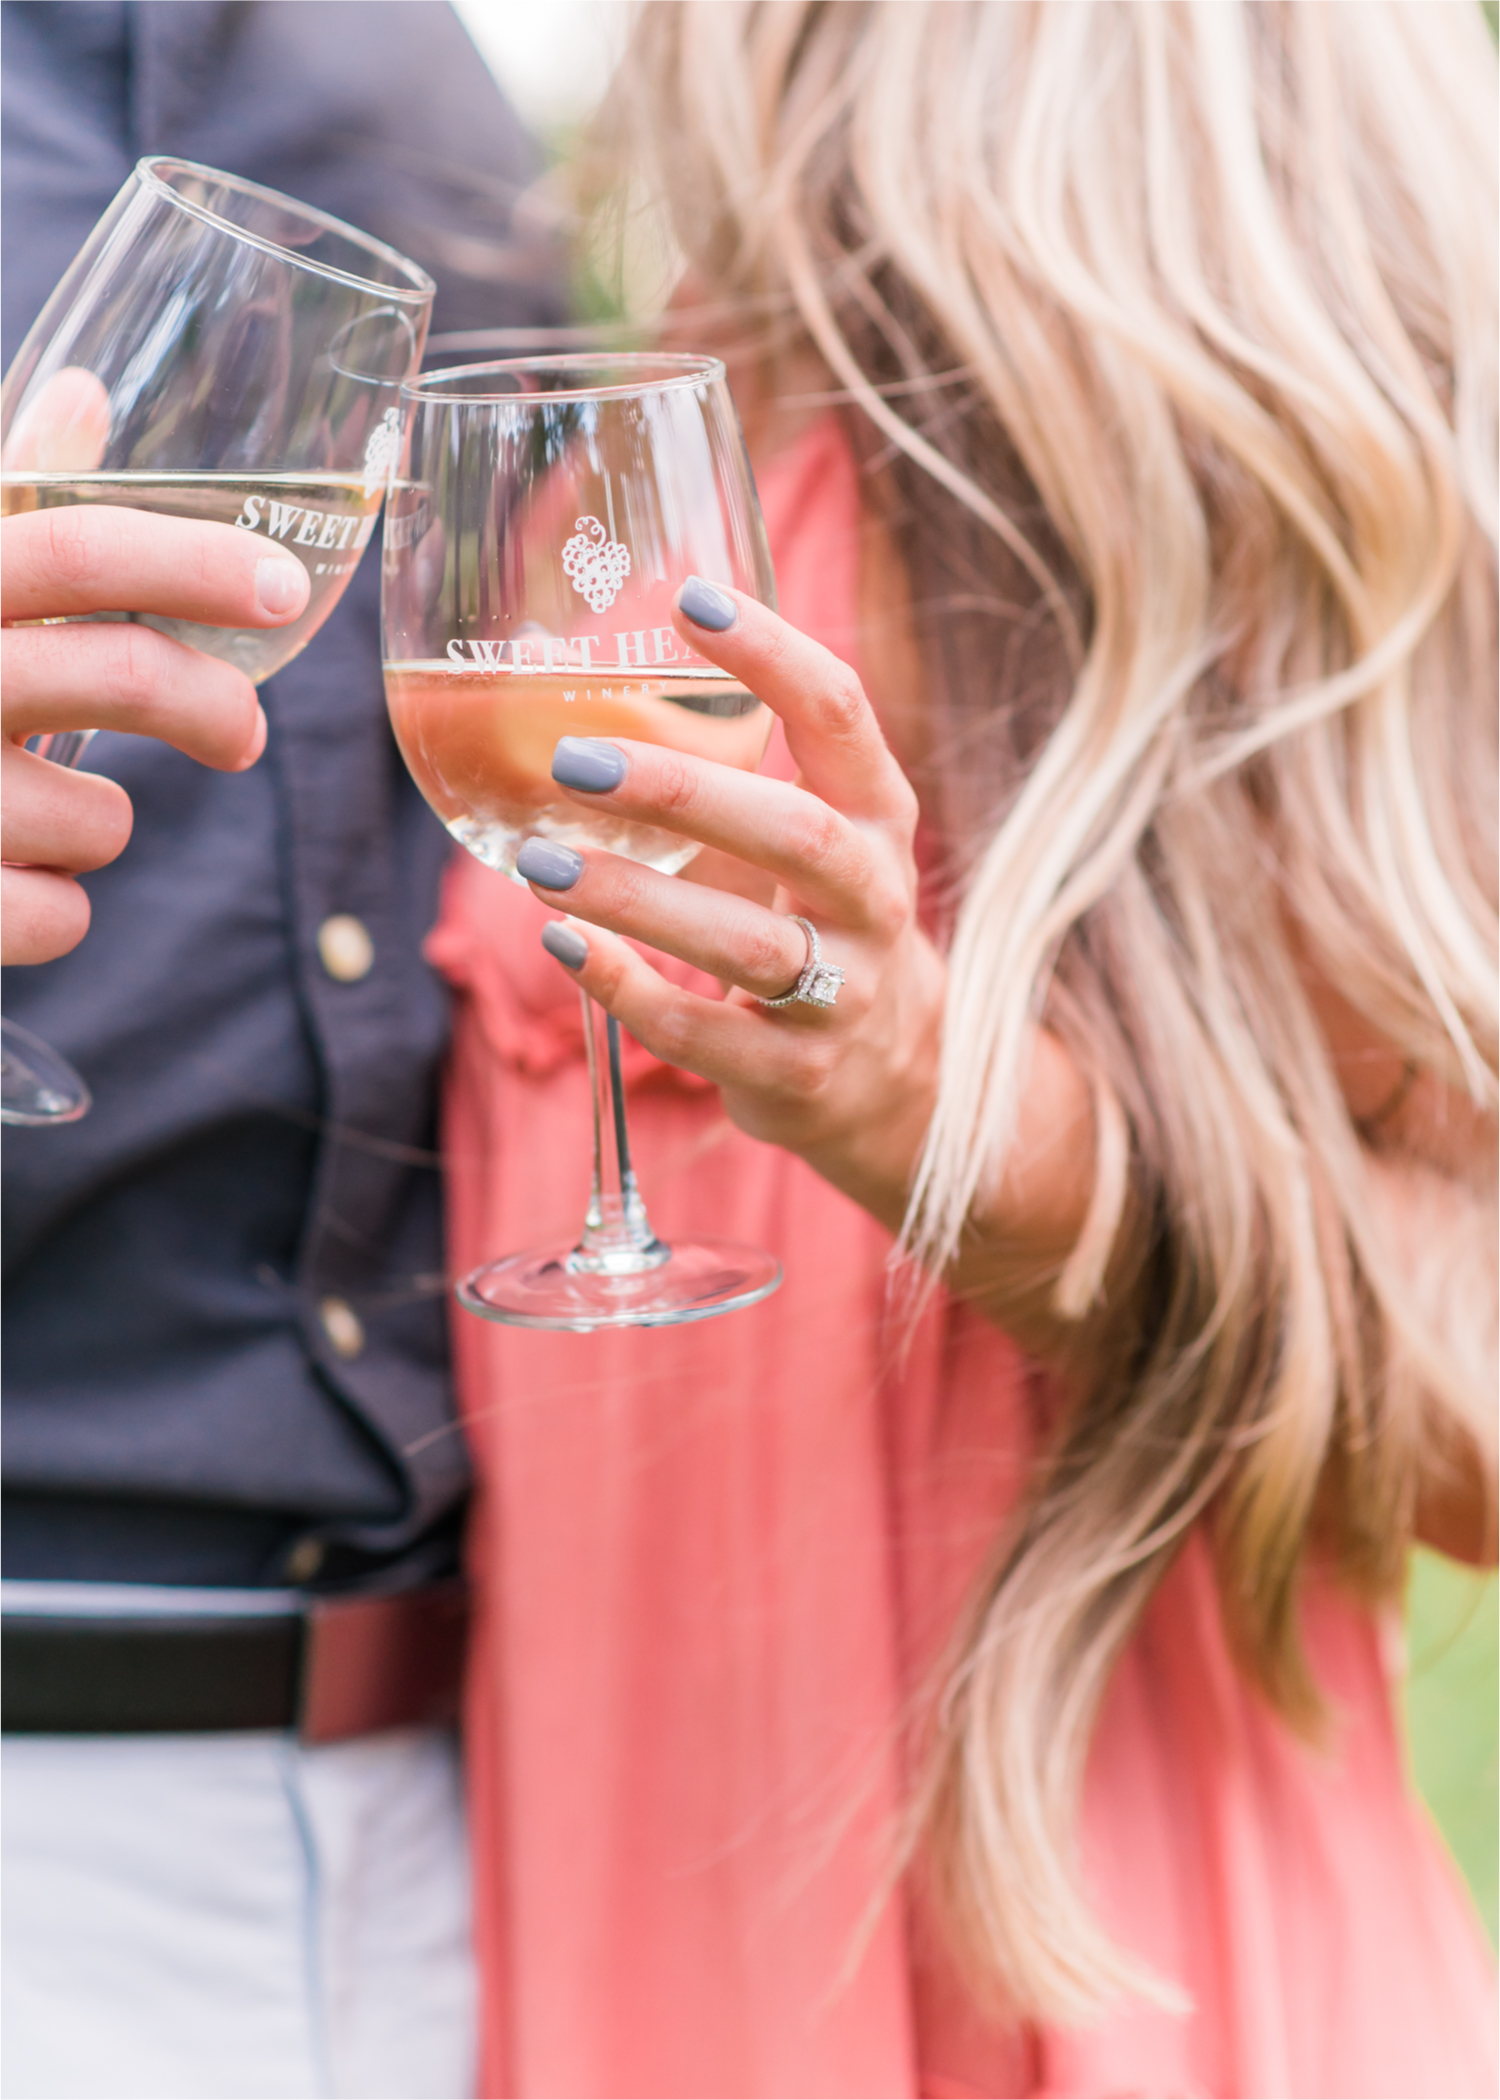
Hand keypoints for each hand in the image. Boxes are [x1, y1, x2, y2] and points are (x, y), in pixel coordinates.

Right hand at [1, 505, 308, 962]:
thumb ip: (7, 496)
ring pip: (100, 822)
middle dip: (215, 708)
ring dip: (94, 824)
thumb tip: (85, 391)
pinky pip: (59, 920)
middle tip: (242, 735)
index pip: (71, 549)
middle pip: (126, 676)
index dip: (192, 562)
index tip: (283, 588)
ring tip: (27, 810)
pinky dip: (51, 910)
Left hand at [519, 578, 943, 1231]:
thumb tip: (596, 671)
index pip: (841, 716)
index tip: (692, 599)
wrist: (895, 1079)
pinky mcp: (797, 1074)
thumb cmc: (823, 924)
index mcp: (880, 818)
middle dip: (686, 792)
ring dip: (636, 900)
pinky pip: (703, 1034)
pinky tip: (563, 946)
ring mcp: (843, 994)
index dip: (774, 653)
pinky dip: (626, 989)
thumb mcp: (818, 838)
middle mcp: (874, 899)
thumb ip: (745, 771)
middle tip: (575, 758)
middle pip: (797, 834)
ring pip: (743, 945)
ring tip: (542, 862)